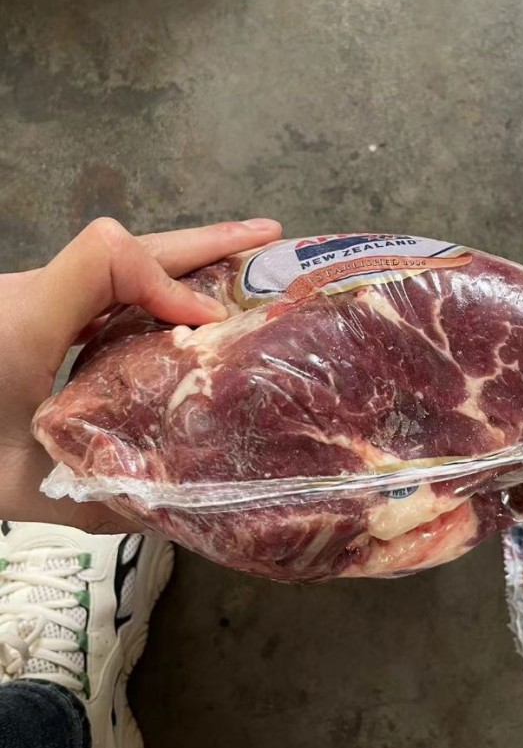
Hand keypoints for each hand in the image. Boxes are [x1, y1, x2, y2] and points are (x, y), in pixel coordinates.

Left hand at [0, 217, 280, 532]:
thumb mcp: (20, 489)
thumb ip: (101, 499)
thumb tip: (185, 509)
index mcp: (28, 324)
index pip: (110, 259)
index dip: (172, 283)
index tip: (211, 328)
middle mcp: (34, 297)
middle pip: (126, 244)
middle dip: (205, 242)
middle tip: (271, 237)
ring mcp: (34, 302)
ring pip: (118, 264)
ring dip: (183, 262)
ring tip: (244, 263)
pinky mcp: (34, 316)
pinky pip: (103, 291)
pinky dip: (154, 290)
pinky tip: (185, 312)